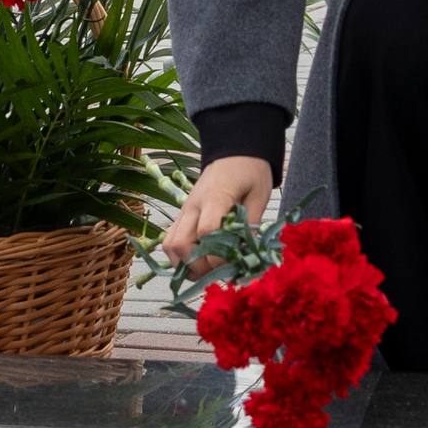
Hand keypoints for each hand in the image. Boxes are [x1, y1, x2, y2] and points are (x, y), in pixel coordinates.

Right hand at [161, 155, 274, 272]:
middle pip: (179, 243)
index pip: (206, 231)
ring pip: (169, 245)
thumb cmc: (250, 172)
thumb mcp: (259, 196)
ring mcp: (184, 211)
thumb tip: (245, 258)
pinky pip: (170, 240)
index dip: (216, 256)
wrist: (234, 153)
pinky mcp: (182, 215)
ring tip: (206, 271)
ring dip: (184, 264)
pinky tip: (199, 261)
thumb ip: (250, 226)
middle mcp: (193, 205)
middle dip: (197, 267)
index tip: (231, 266)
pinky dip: (180, 257)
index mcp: (215, 197)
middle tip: (217, 274)